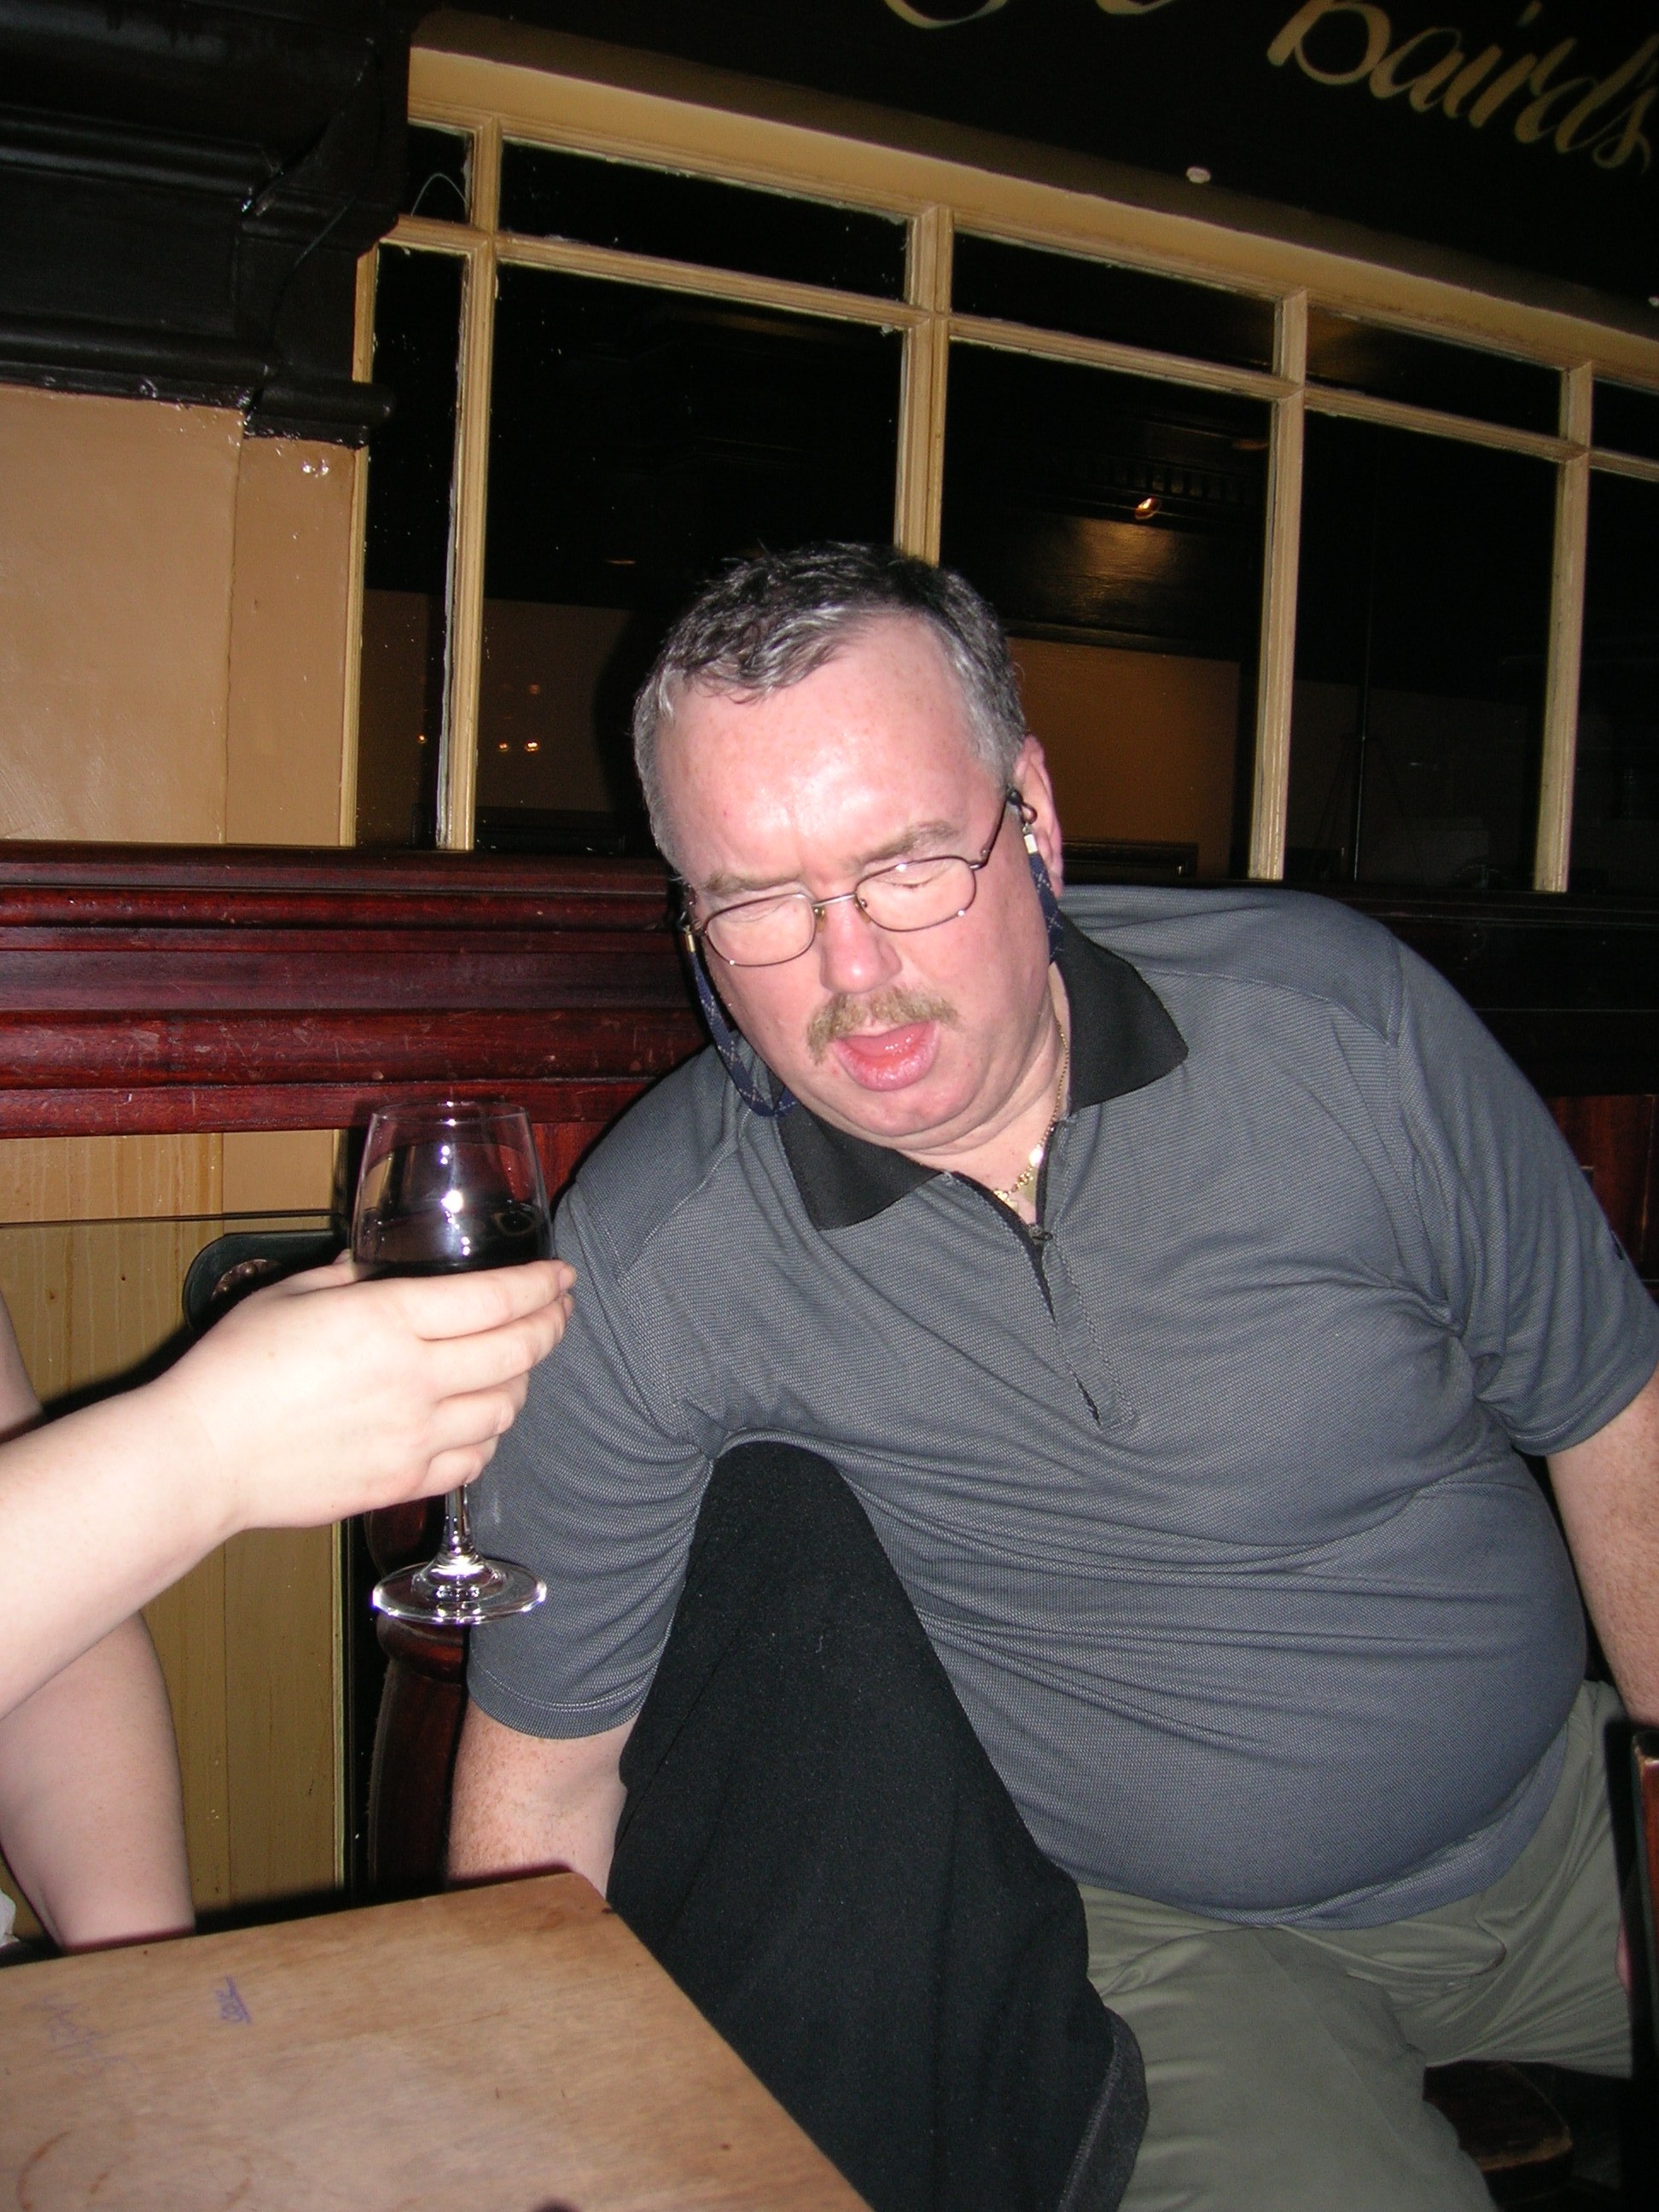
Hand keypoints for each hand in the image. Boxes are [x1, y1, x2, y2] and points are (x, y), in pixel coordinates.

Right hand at [151, 1255, 575, 1535]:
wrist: (201, 1456)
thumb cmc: (233, 1368)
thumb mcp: (291, 1295)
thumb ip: (350, 1275)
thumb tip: (377, 1263)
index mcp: (388, 1320)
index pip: (496, 1299)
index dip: (540, 1285)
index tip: (560, 1276)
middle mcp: (414, 1379)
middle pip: (518, 1351)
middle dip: (551, 1325)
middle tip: (558, 1311)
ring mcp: (413, 1436)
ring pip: (506, 1409)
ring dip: (522, 1382)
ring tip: (517, 1365)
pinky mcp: (401, 1483)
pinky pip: (474, 1460)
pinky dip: (489, 1437)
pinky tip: (481, 1420)